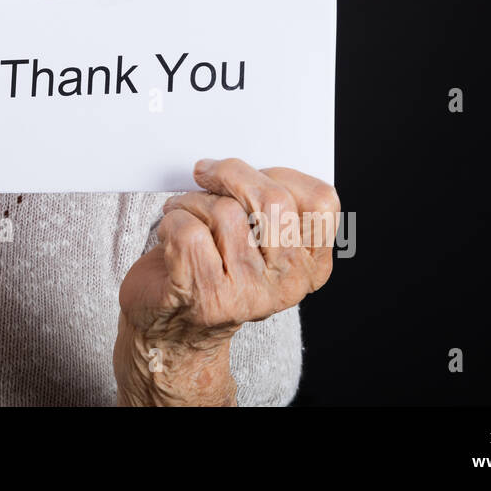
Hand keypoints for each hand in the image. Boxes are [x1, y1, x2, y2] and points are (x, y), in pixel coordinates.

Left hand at [115, 157, 338, 403]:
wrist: (172, 327)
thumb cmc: (211, 268)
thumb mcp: (257, 239)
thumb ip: (269, 206)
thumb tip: (246, 163)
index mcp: (310, 265)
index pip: (320, 202)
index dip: (280, 173)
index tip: (248, 172)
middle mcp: (288, 283)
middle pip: (273, 200)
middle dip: (231, 174)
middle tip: (205, 173)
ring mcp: (249, 294)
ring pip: (225, 212)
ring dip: (192, 202)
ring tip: (184, 212)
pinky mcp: (207, 297)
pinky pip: (189, 232)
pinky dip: (172, 221)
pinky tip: (171, 233)